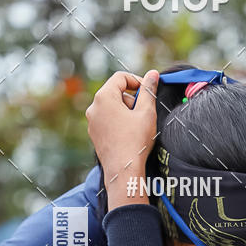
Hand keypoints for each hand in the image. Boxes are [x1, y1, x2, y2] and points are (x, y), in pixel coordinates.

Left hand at [85, 69, 158, 209]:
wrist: (123, 170)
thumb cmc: (135, 141)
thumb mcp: (146, 112)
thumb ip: (149, 90)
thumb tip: (153, 74)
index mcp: (104, 97)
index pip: (121, 77)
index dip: (137, 81)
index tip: (149, 92)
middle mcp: (93, 107)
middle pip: (115, 91)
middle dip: (132, 98)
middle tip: (145, 112)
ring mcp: (92, 121)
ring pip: (111, 106)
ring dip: (126, 110)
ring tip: (138, 125)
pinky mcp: (94, 134)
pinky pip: (107, 120)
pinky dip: (119, 121)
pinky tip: (130, 134)